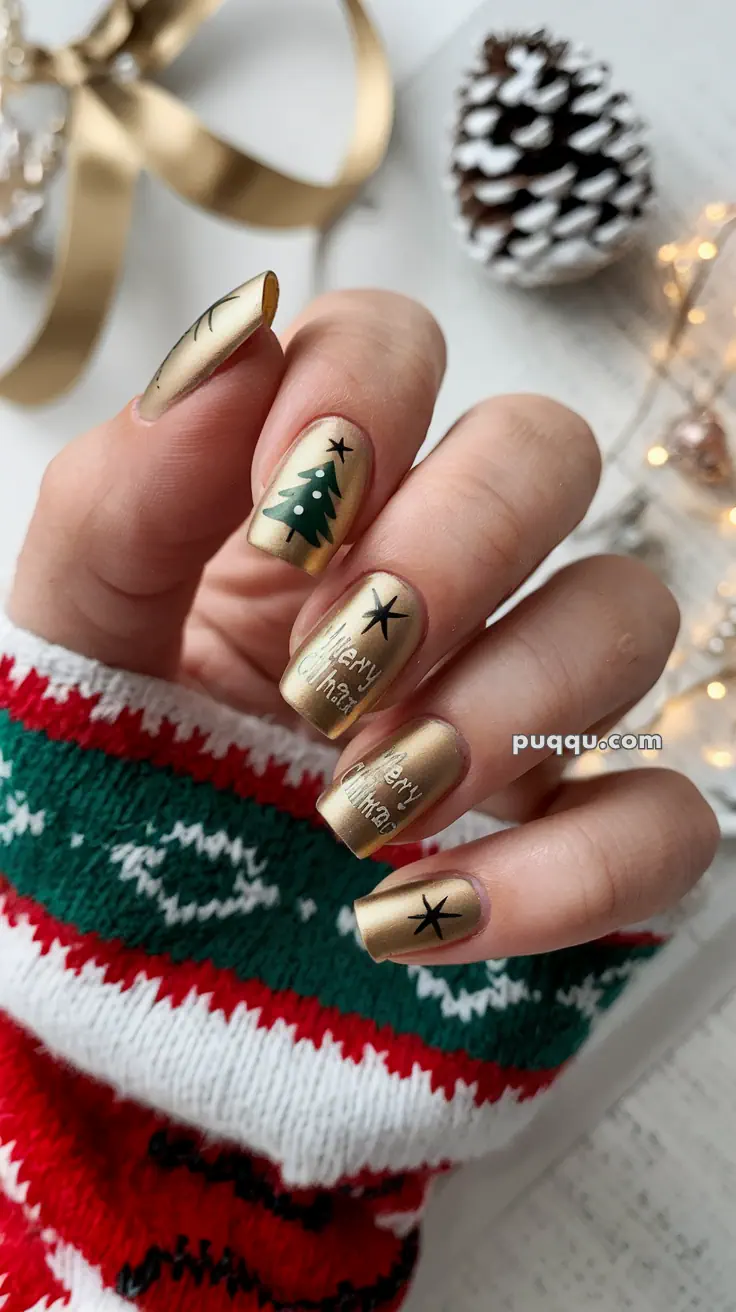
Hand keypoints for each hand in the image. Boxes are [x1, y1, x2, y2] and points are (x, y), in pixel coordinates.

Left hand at [10, 275, 718, 965]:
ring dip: (504, 705)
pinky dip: (565, 873)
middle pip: (545, 453)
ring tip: (357, 806)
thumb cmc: (100, 795)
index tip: (289, 517)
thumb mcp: (73, 647)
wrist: (124, 989)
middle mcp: (437, 587)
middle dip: (452, 545)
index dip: (365, 395)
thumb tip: (239, 333)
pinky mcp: (574, 848)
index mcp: (309, 511)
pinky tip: (419, 919)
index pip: (396, 348)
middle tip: (330, 673)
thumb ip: (124, 496)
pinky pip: (666, 821)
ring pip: (627, 615)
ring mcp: (520, 712)